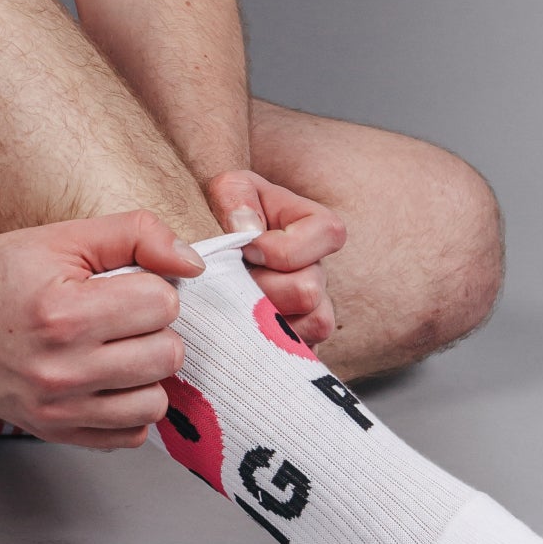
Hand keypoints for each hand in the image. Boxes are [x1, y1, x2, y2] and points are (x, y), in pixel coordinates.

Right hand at [0, 212, 203, 450]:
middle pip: (167, 355)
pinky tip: (106, 382)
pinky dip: (127, 410)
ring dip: (146, 373)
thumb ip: (137, 234)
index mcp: (65, 313)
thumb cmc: (2, 272)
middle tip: (120, 317)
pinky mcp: (52, 431)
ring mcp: (56, 408)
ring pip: (155, 403)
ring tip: (116, 350)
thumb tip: (193, 264)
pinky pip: (128, 438)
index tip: (122, 286)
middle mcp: (61, 368)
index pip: (162, 303)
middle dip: (153, 329)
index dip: (151, 287)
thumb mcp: (66, 236)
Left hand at [204, 168, 345, 351]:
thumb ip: (236, 196)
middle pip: (309, 290)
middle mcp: (320, 270)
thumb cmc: (225, 216)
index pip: (329, 233)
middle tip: (234, 281)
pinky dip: (268, 346)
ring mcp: (314, 310)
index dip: (284, 247)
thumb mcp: (228, 189)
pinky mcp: (299, 341)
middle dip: (262, 287)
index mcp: (314, 227)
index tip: (248, 247)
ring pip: (312, 325)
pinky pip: (299, 354)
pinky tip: (242, 329)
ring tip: (236, 305)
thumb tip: (248, 229)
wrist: (212, 246)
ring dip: (264, 317)